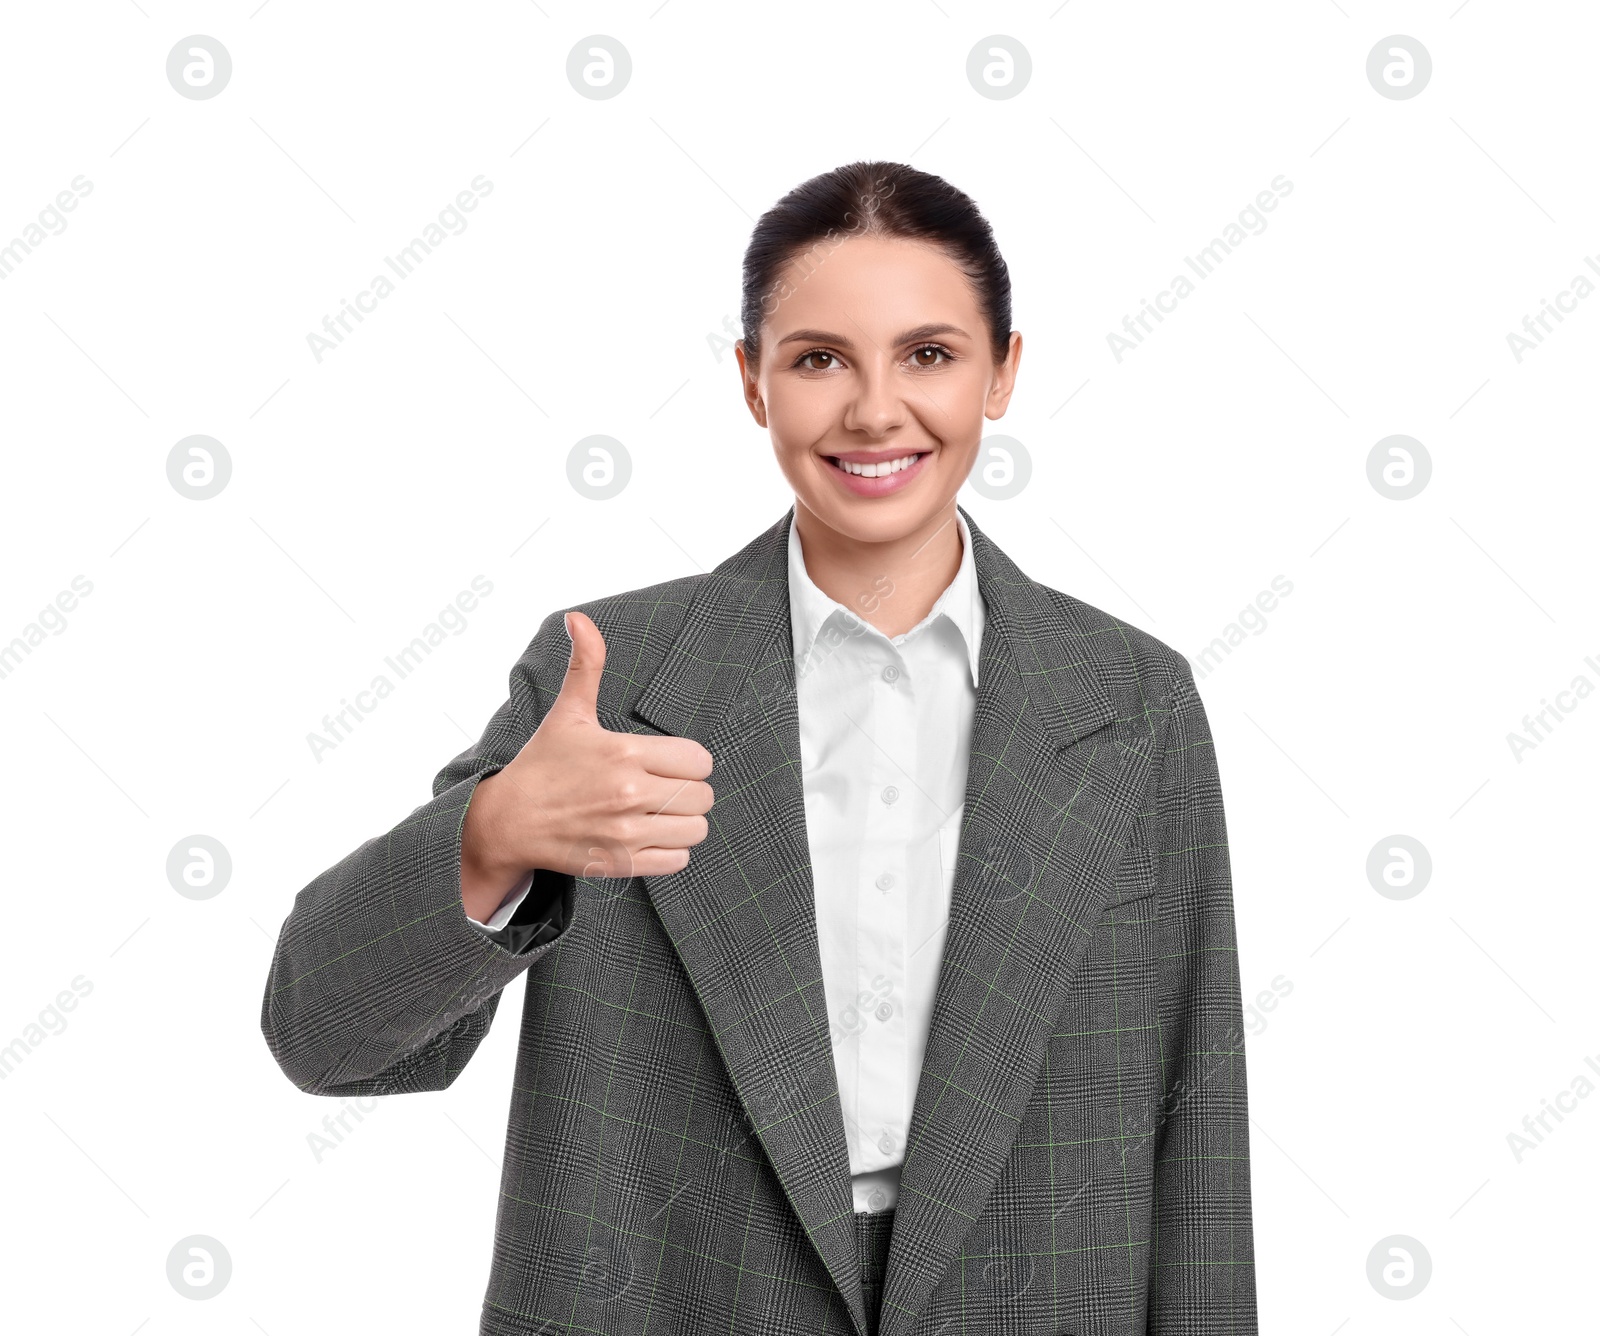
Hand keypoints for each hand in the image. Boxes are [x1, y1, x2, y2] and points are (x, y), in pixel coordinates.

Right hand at [461, 610, 714, 906]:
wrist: (507, 820)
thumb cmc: (543, 763)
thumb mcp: (568, 713)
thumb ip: (586, 665)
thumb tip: (579, 618)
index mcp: (624, 753)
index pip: (699, 760)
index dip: (690, 760)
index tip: (670, 762)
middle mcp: (629, 794)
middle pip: (702, 796)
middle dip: (690, 790)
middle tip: (666, 787)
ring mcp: (625, 832)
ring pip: (696, 830)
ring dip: (686, 821)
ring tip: (663, 812)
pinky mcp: (620, 863)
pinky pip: (678, 860)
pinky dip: (672, 850)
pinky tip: (652, 835)